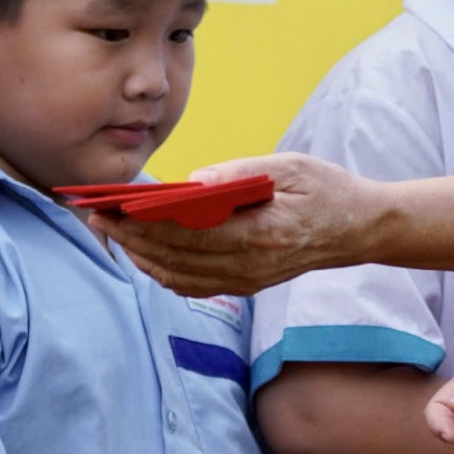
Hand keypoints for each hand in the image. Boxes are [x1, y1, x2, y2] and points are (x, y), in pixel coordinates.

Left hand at [94, 154, 380, 298]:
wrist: (358, 229)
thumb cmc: (324, 189)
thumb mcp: (290, 167)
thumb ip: (240, 173)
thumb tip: (192, 181)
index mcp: (261, 233)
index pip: (189, 232)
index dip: (145, 223)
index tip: (111, 207)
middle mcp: (251, 266)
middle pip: (176, 256)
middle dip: (130, 238)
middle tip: (95, 217)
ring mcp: (248, 281)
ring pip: (178, 276)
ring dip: (140, 256)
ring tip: (110, 232)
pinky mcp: (245, 286)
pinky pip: (193, 285)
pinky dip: (162, 271)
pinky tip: (142, 253)